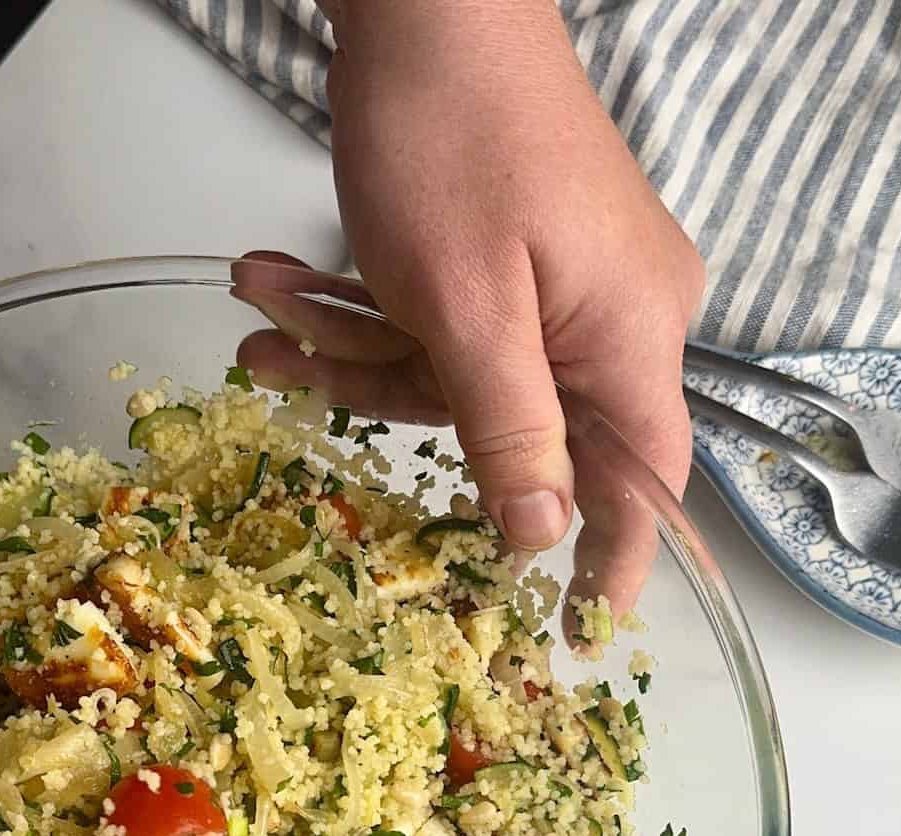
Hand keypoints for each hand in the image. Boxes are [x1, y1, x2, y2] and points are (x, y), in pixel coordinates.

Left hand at [235, 0, 703, 621]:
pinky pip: (443, 323)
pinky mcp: (514, 259)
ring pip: (455, 372)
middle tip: (289, 373)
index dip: (612, 562)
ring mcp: (560, 287)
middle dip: (391, 400)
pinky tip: (280, 286)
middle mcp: (609, 320)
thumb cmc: (458, 138)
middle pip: (515, 426)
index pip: (642, 481)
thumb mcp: (468, 309)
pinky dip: (363, 311)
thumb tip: (542, 536)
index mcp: (628, 338)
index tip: (576, 633)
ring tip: (258, 311)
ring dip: (350, 347)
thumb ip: (509, 432)